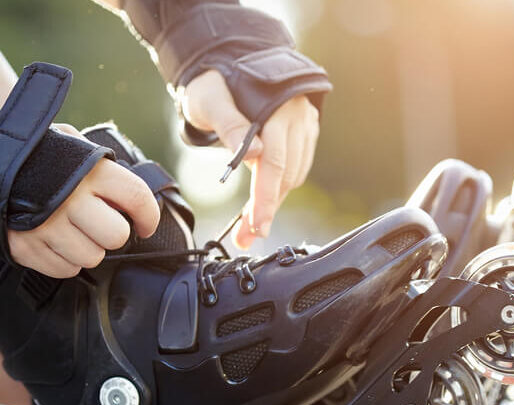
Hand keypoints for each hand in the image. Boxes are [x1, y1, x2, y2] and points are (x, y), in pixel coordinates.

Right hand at [6, 125, 159, 277]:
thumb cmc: (35, 157)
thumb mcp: (70, 144)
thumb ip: (101, 167)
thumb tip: (130, 198)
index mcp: (89, 169)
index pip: (137, 198)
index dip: (148, 217)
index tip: (145, 226)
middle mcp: (71, 198)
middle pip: (116, 236)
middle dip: (112, 234)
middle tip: (99, 225)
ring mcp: (47, 225)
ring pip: (92, 257)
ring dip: (86, 248)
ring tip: (70, 230)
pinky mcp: (27, 247)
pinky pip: (65, 270)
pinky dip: (63, 260)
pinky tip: (52, 240)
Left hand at [182, 70, 319, 248]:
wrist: (228, 59)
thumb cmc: (214, 81)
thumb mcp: (210, 100)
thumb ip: (230, 125)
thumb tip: (256, 155)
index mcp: (277, 107)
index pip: (274, 162)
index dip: (265, 199)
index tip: (256, 227)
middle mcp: (297, 115)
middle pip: (286, 175)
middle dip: (266, 208)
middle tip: (246, 236)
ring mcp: (304, 123)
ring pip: (293, 175)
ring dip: (273, 201)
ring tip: (250, 223)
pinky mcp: (304, 130)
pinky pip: (297, 167)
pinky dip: (281, 186)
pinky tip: (263, 198)